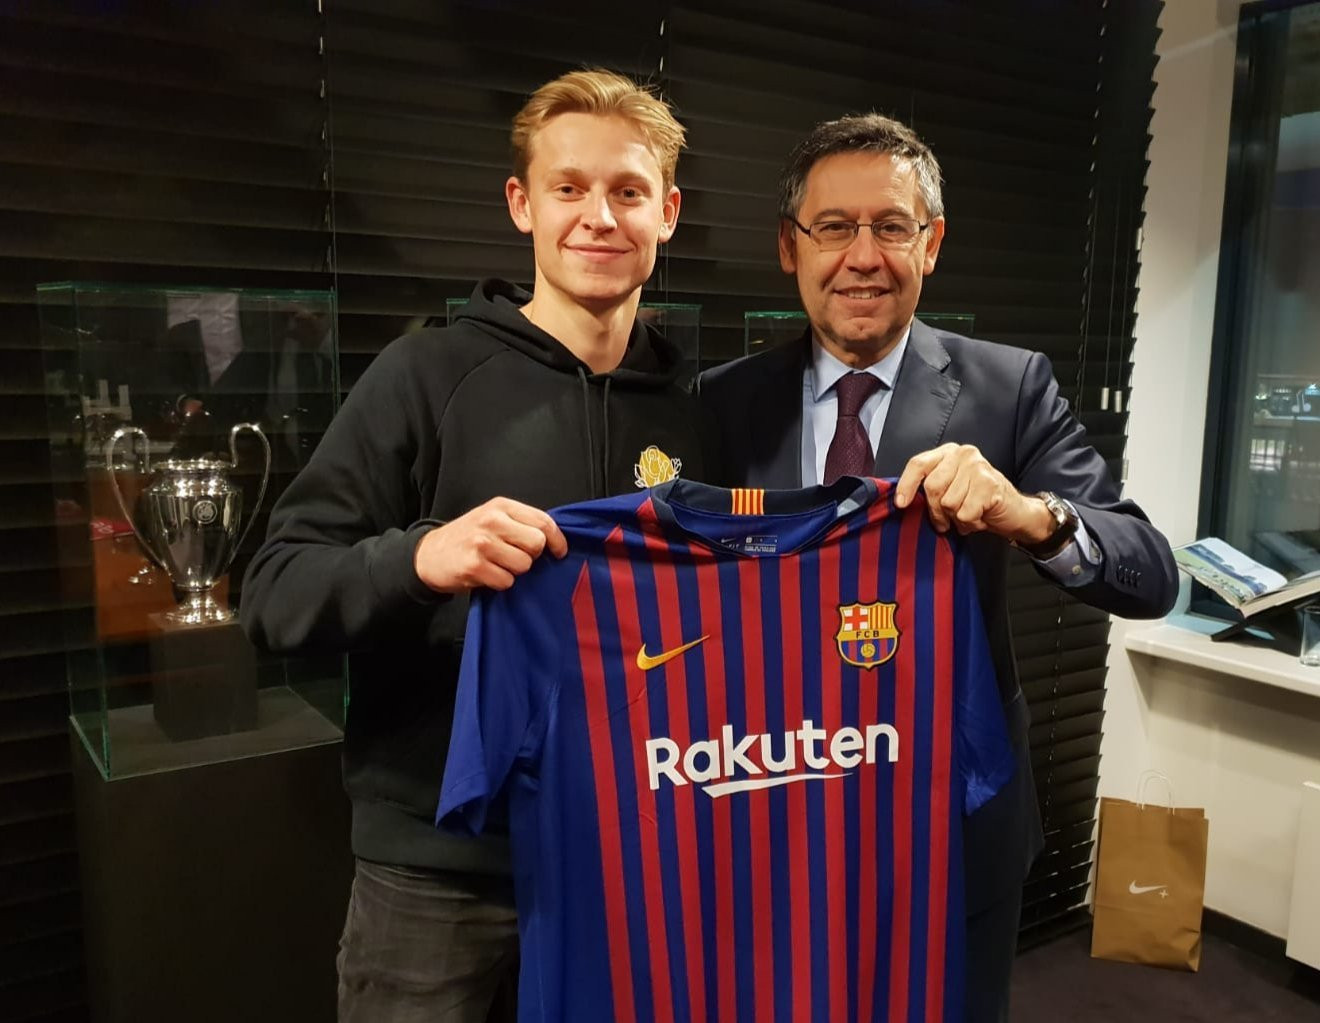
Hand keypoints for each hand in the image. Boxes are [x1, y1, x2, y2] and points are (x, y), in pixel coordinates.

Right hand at [414, 498, 567, 593]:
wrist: (429, 554)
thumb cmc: (467, 537)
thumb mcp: (492, 518)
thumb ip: (520, 523)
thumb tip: (554, 538)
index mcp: (500, 506)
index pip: (543, 521)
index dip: (557, 540)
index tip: (560, 552)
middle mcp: (491, 521)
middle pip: (537, 544)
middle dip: (532, 556)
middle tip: (516, 556)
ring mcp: (482, 543)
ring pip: (523, 565)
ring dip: (514, 571)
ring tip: (497, 564)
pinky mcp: (474, 566)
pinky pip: (506, 581)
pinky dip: (500, 582)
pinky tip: (486, 574)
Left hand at [893, 443, 1053, 543]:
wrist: (1015, 512)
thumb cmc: (977, 502)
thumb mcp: (949, 490)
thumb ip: (929, 488)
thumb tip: (902, 501)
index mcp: (949, 452)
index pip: (918, 464)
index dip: (906, 485)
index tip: (901, 504)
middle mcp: (963, 454)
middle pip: (932, 487)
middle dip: (937, 510)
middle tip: (949, 518)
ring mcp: (978, 467)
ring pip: (948, 503)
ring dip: (957, 518)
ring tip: (970, 514)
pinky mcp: (989, 484)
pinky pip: (965, 513)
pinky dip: (970, 523)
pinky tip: (980, 517)